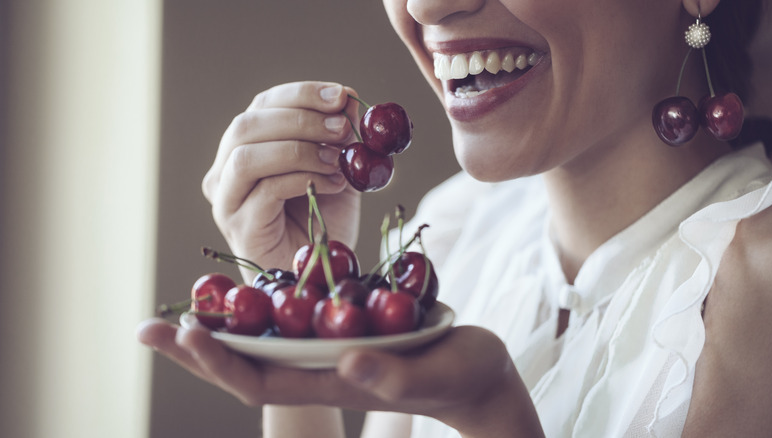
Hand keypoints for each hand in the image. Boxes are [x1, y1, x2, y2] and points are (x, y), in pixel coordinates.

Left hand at [136, 319, 543, 437]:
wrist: (477, 372)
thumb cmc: (460, 377)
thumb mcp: (430, 373)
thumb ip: (391, 375)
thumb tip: (348, 360)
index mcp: (331, 379)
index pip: (260, 377)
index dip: (219, 360)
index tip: (185, 332)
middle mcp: (319, 365)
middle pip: (245, 360)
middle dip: (197, 346)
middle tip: (148, 327)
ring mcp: (328, 347)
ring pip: (262, 337)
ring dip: (220, 323)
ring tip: (183, 304)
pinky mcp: (343, 326)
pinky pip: (292, 316)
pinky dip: (262, 303)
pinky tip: (247, 286)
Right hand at [202, 81, 360, 279]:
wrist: (316, 270)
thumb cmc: (322, 219)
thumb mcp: (338, 168)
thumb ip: (341, 138)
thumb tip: (350, 99)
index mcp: (247, 145)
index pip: (264, 104)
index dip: (302, 94)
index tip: (342, 96)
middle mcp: (226, 169)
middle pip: (247, 124)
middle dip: (301, 119)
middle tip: (343, 128)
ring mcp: (227, 199)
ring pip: (247, 156)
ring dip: (299, 149)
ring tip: (339, 160)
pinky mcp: (239, 226)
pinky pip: (265, 190)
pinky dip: (304, 179)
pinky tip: (334, 184)